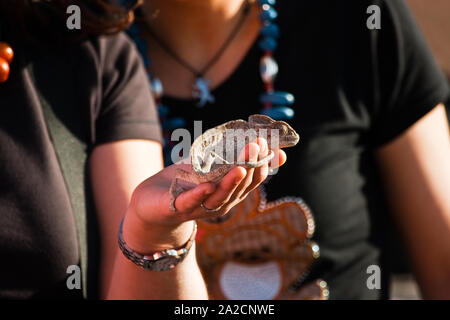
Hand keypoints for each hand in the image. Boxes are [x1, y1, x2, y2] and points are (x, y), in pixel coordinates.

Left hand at [122, 138, 286, 252]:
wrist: (151, 204)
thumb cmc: (185, 182)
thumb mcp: (211, 166)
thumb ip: (234, 156)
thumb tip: (269, 145)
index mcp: (229, 191)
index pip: (253, 179)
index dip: (262, 163)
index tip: (267, 143)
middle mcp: (219, 202)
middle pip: (240, 187)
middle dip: (250, 166)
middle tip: (257, 145)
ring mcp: (199, 207)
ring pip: (220, 197)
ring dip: (231, 182)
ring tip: (241, 167)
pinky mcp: (177, 207)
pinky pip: (190, 202)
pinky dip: (199, 195)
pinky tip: (207, 186)